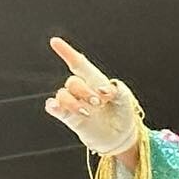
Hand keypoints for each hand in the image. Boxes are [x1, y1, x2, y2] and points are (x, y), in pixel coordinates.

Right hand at [43, 37, 139, 156]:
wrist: (120, 136)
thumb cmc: (122, 113)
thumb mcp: (125, 98)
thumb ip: (116, 90)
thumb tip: (102, 90)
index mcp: (95, 81)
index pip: (79, 64)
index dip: (67, 52)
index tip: (55, 42)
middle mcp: (82, 91)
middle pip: (73, 82)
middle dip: (84, 91)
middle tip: (98, 103)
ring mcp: (74, 104)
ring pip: (63, 95)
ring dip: (73, 103)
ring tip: (88, 113)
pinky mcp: (70, 118)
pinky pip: (55, 109)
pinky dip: (54, 107)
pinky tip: (56, 107)